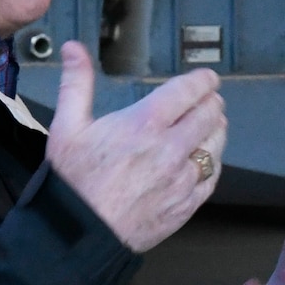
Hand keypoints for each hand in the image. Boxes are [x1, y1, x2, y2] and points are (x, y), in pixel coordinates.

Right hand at [45, 41, 225, 253]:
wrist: (79, 236)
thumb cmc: (72, 183)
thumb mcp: (67, 127)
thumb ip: (76, 83)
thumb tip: (73, 48)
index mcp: (144, 124)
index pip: (188, 91)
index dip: (203, 81)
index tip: (208, 78)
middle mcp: (170, 149)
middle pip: (208, 115)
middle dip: (211, 102)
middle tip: (210, 99)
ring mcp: (182, 179)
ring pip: (215, 145)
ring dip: (217, 129)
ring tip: (212, 123)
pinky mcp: (186, 205)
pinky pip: (211, 177)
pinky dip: (213, 163)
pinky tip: (207, 158)